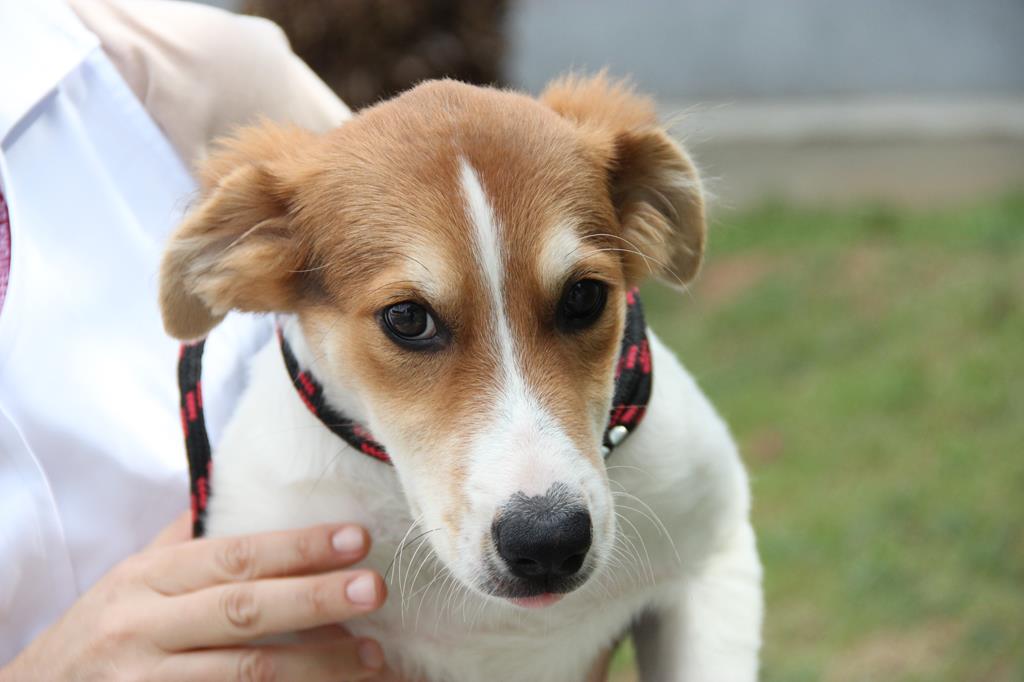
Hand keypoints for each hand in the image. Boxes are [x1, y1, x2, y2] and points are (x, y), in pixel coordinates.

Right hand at [2, 513, 389, 680]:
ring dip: (317, 666)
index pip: (232, 557)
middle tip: (375, 590)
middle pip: (244, 613)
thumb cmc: (104, 628)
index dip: (296, 548)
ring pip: (247, 676)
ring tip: (373, 657)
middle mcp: (146, 629)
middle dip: (315, 600)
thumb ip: (192, 541)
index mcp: (148, 579)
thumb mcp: (135, 578)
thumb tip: (257, 491)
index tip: (355, 538)